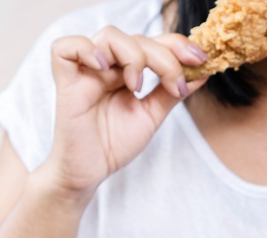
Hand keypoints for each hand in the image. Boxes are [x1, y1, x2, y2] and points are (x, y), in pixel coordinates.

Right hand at [44, 27, 207, 196]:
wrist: (90, 173)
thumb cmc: (114, 144)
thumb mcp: (151, 115)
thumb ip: (171, 92)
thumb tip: (202, 72)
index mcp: (126, 70)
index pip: (152, 42)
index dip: (177, 44)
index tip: (200, 60)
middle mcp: (107, 66)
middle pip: (136, 37)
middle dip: (164, 56)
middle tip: (175, 84)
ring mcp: (86, 72)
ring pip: (109, 35)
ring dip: (133, 55)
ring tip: (137, 86)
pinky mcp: (66, 83)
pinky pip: (65, 49)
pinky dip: (87, 50)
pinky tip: (105, 69)